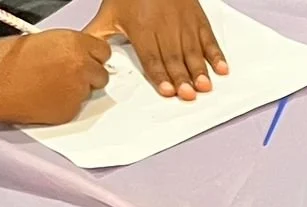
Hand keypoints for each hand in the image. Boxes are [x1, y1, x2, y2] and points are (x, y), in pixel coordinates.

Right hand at [0, 33, 109, 124]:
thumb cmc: (5, 58)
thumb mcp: (41, 40)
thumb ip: (66, 48)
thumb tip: (77, 55)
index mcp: (74, 43)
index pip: (103, 51)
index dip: (92, 56)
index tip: (85, 59)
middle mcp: (81, 67)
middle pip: (101, 74)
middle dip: (89, 75)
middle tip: (67, 75)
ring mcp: (78, 92)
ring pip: (89, 92)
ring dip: (76, 90)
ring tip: (48, 85)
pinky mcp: (71, 111)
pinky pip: (76, 106)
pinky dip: (64, 103)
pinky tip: (43, 97)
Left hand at [86, 0, 226, 100]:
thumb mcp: (110, 13)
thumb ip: (99, 35)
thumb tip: (85, 53)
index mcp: (142, 28)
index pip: (151, 56)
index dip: (159, 74)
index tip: (167, 90)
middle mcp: (164, 27)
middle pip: (174, 57)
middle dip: (181, 77)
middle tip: (188, 94)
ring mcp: (183, 24)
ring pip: (192, 51)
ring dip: (200, 70)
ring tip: (204, 86)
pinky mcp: (197, 20)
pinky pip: (209, 39)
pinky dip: (216, 54)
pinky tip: (221, 68)